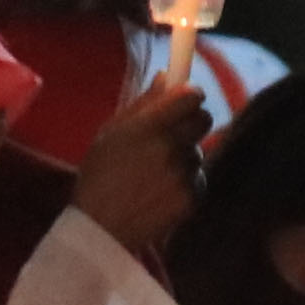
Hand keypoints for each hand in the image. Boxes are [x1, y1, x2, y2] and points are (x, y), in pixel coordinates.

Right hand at [69, 83, 210, 254]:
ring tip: (155, 174)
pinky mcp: (191, 198)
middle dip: (193, 122)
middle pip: (205, 119)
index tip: (185, 99)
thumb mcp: (111, 133)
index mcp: (148, 126)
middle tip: (173, 135)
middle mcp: (170, 147)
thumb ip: (143, 104)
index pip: (191, 96)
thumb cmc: (100, 175)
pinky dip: (186, 184)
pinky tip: (161, 193)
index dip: (191, 95)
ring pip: (199, 153)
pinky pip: (198, 180)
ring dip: (185, 158)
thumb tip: (166, 76)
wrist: (100, 228)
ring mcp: (183, 174)